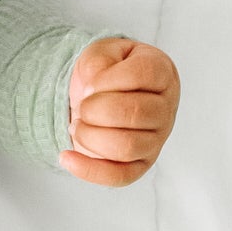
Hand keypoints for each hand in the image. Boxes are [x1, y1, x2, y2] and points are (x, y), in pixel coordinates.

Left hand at [61, 37, 179, 186]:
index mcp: (162, 74)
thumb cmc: (104, 73)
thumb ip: (98, 62)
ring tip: (76, 125)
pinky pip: (120, 176)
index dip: (107, 80)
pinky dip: (89, 170)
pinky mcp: (139, 164)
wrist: (97, 95)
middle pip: (135, 113)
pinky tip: (66, 157)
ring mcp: (156, 140)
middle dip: (94, 110)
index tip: (89, 85)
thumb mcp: (99, 53)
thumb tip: (93, 89)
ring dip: (90, 136)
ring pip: (127, 147)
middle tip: (81, 107)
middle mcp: (165, 108)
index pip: (143, 75)